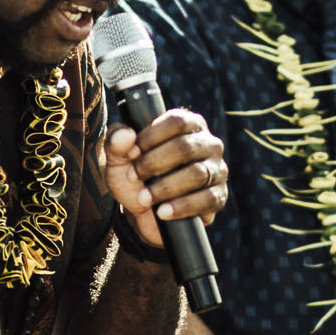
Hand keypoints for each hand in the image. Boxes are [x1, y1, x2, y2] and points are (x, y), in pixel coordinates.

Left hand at [104, 110, 226, 247]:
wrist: (144, 213)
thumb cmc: (135, 177)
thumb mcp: (119, 159)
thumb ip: (116, 142)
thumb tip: (126, 135)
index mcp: (188, 125)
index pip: (177, 121)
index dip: (151, 137)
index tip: (131, 153)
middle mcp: (208, 143)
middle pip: (186, 147)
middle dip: (154, 163)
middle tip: (132, 177)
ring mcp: (217, 170)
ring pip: (197, 174)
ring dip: (165, 187)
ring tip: (143, 197)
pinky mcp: (219, 196)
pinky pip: (207, 199)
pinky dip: (181, 207)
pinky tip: (163, 212)